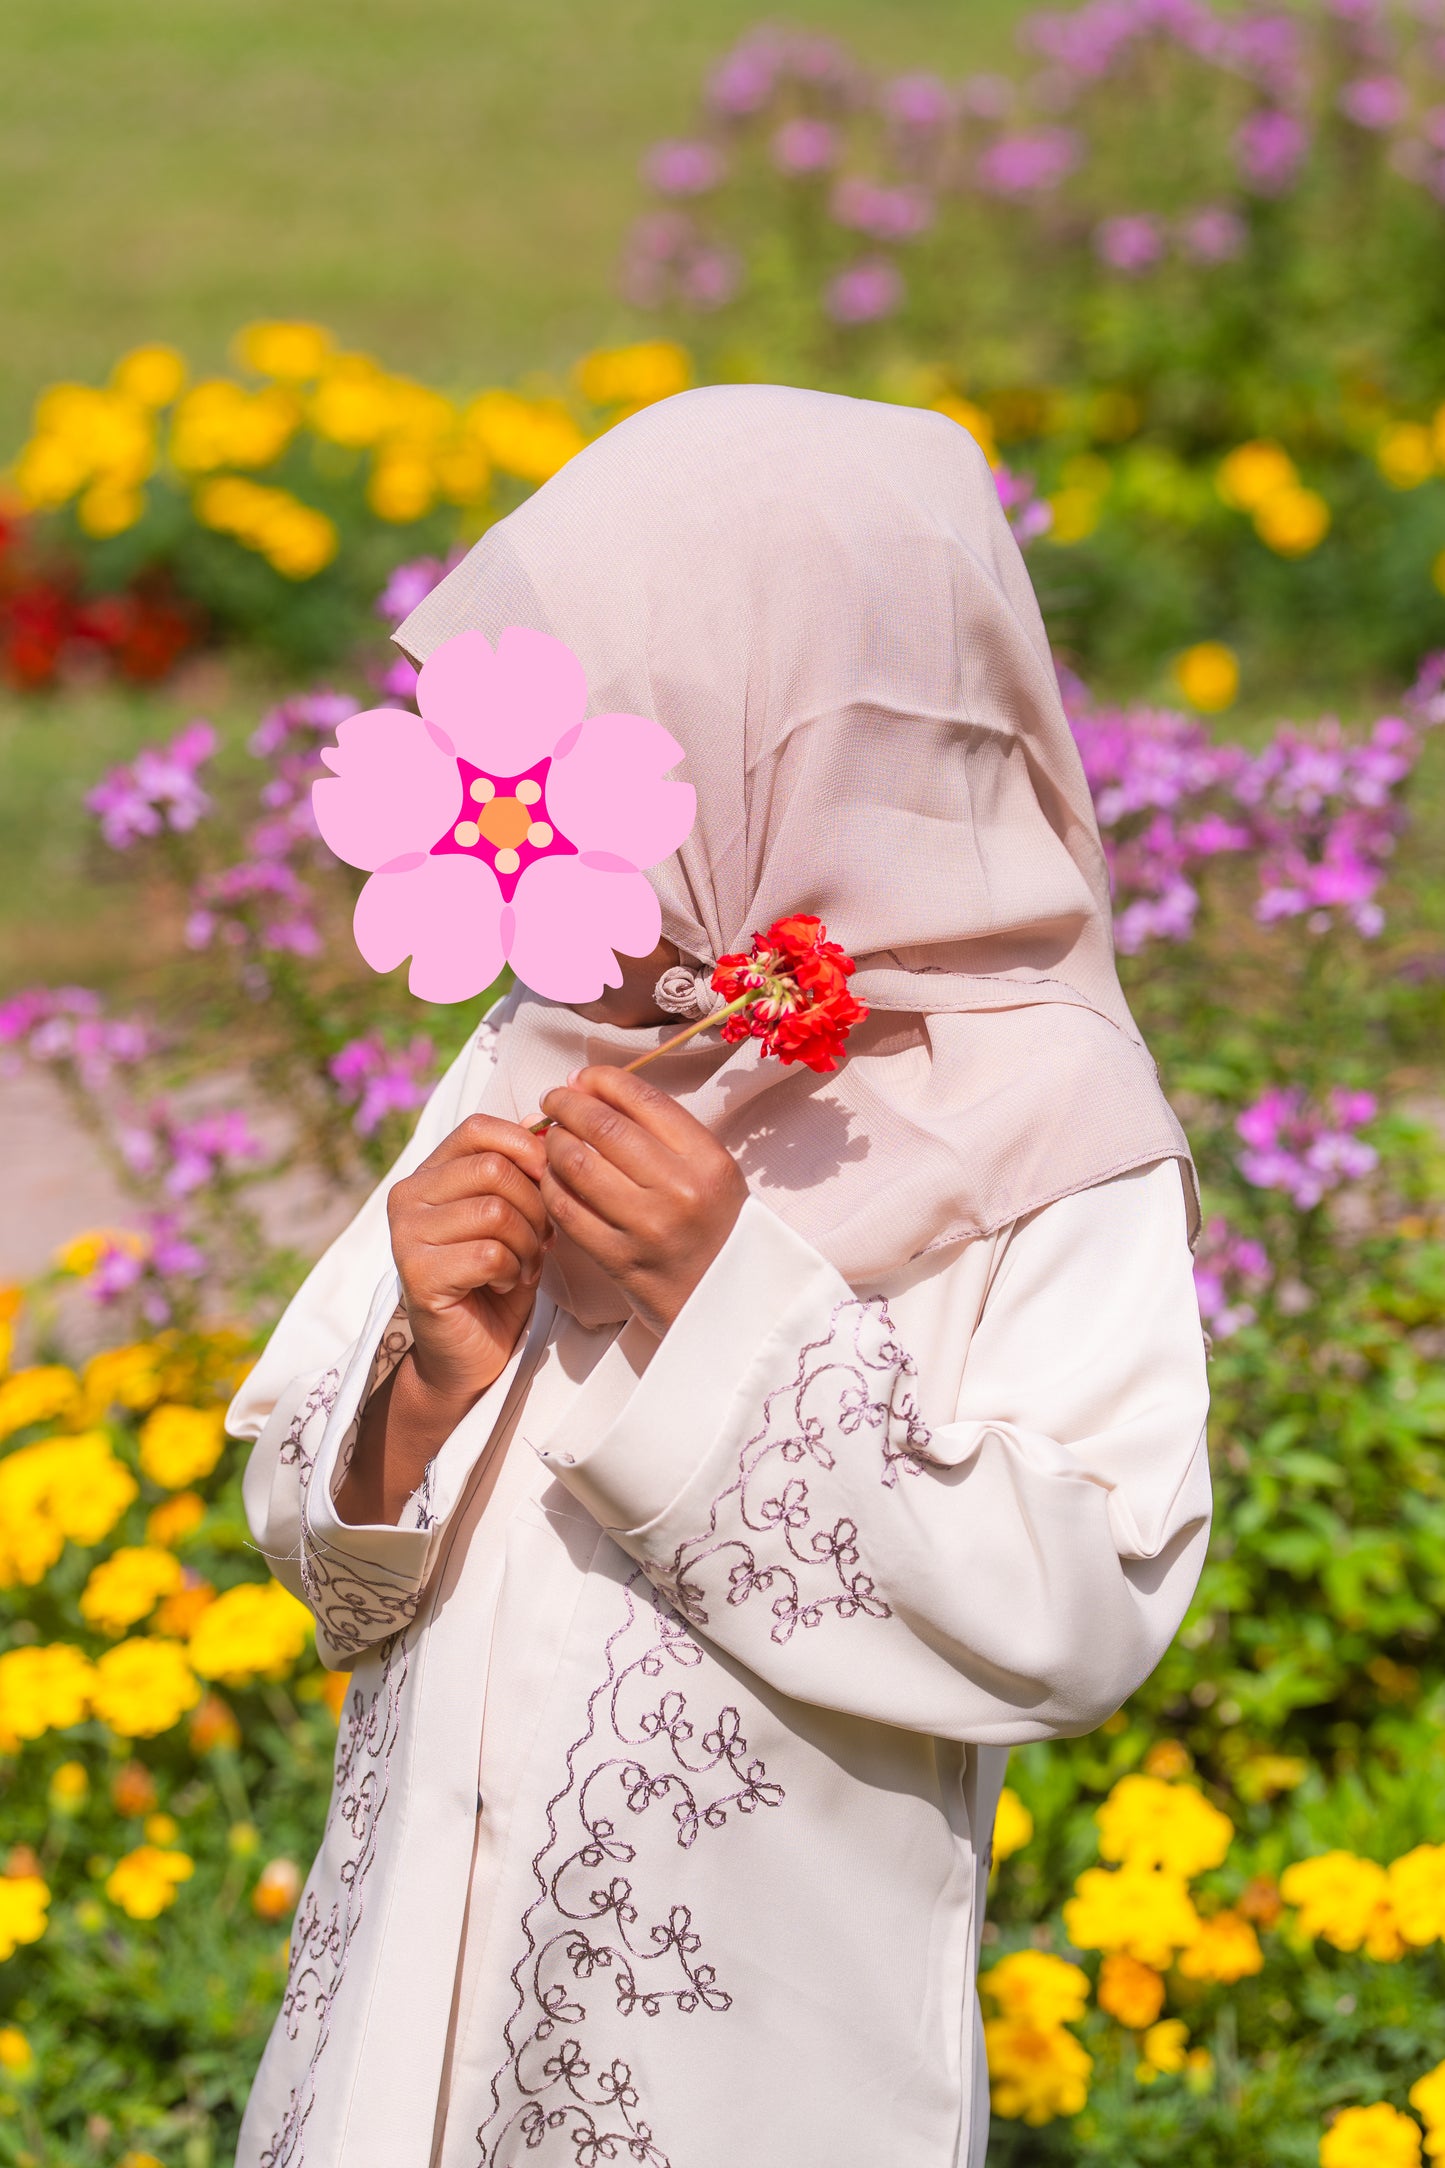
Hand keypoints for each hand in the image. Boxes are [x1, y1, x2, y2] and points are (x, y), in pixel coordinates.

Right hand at [387, 1113, 550, 1407]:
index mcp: (428, 1172)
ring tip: (521, 1265)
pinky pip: (489, 1254)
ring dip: (527, 1244)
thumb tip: (545, 1119)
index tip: (548, 1181)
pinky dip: (512, 1272)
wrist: (471, 1351)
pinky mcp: (416, 1274)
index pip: (479, 1129)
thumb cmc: (497, 1276)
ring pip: (495, 1211)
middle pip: (494, 1169)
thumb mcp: (515, 1212)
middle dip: (535, 1206)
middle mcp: (407, 1196)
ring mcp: (405, 1235)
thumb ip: (521, 1169)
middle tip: (540, 1240)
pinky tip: (503, 1285)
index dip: (526, 1147)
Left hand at [539, 1066, 747, 1336]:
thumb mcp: (709, 1170)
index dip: (601, 1080)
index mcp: (707, 1160)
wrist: (729, 1300)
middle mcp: (680, 1190)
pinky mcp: (619, 1260)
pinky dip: (550, 1185)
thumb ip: (660, 1129)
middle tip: (553, 1101)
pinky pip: (566, 1210)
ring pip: (577, 1164)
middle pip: (603, 1127)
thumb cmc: (715, 1226)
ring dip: (553, 1143)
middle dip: (566, 1105)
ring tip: (551, 1138)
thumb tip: (588, 1085)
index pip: (643, 1099)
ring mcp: (647, 1227)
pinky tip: (551, 1178)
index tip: (580, 1078)